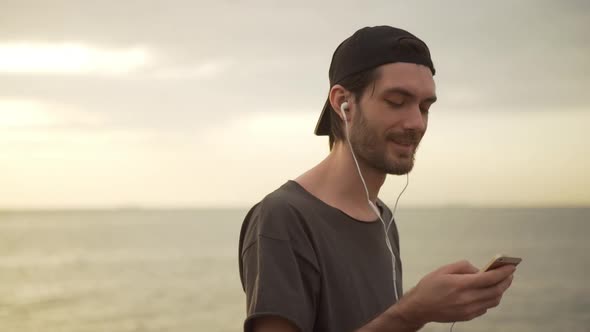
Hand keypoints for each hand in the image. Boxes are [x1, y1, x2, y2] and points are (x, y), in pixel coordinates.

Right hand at [396, 260, 515, 324]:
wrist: (420, 307)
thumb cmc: (429, 287)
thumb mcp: (444, 270)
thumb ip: (463, 267)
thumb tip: (479, 270)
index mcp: (460, 284)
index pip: (489, 278)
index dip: (503, 272)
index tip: (511, 267)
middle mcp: (467, 299)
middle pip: (495, 290)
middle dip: (505, 281)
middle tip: (509, 273)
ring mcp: (469, 310)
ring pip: (493, 301)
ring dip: (500, 291)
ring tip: (501, 282)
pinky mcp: (468, 316)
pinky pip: (486, 307)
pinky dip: (491, 298)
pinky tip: (488, 292)